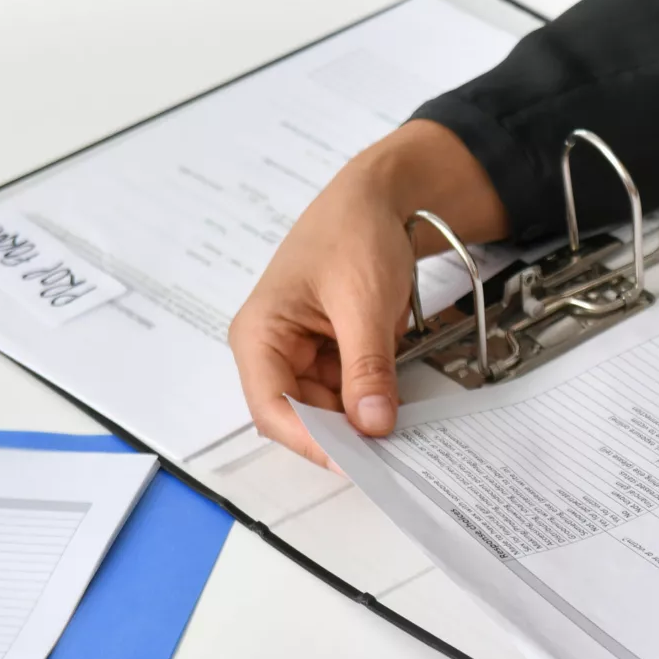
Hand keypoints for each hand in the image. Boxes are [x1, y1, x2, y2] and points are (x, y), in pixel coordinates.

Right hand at [226, 120, 507, 463]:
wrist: (381, 196)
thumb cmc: (354, 230)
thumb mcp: (364, 301)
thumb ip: (367, 366)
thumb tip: (372, 426)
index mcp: (259, 334)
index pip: (273, 408)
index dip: (311, 441)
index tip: (355, 462)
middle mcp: (273, 349)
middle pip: (301, 415)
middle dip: (342, 436)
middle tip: (389, 459)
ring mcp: (304, 352)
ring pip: (329, 409)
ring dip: (360, 422)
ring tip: (399, 438)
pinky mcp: (333, 351)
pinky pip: (349, 390)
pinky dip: (372, 401)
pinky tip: (396, 411)